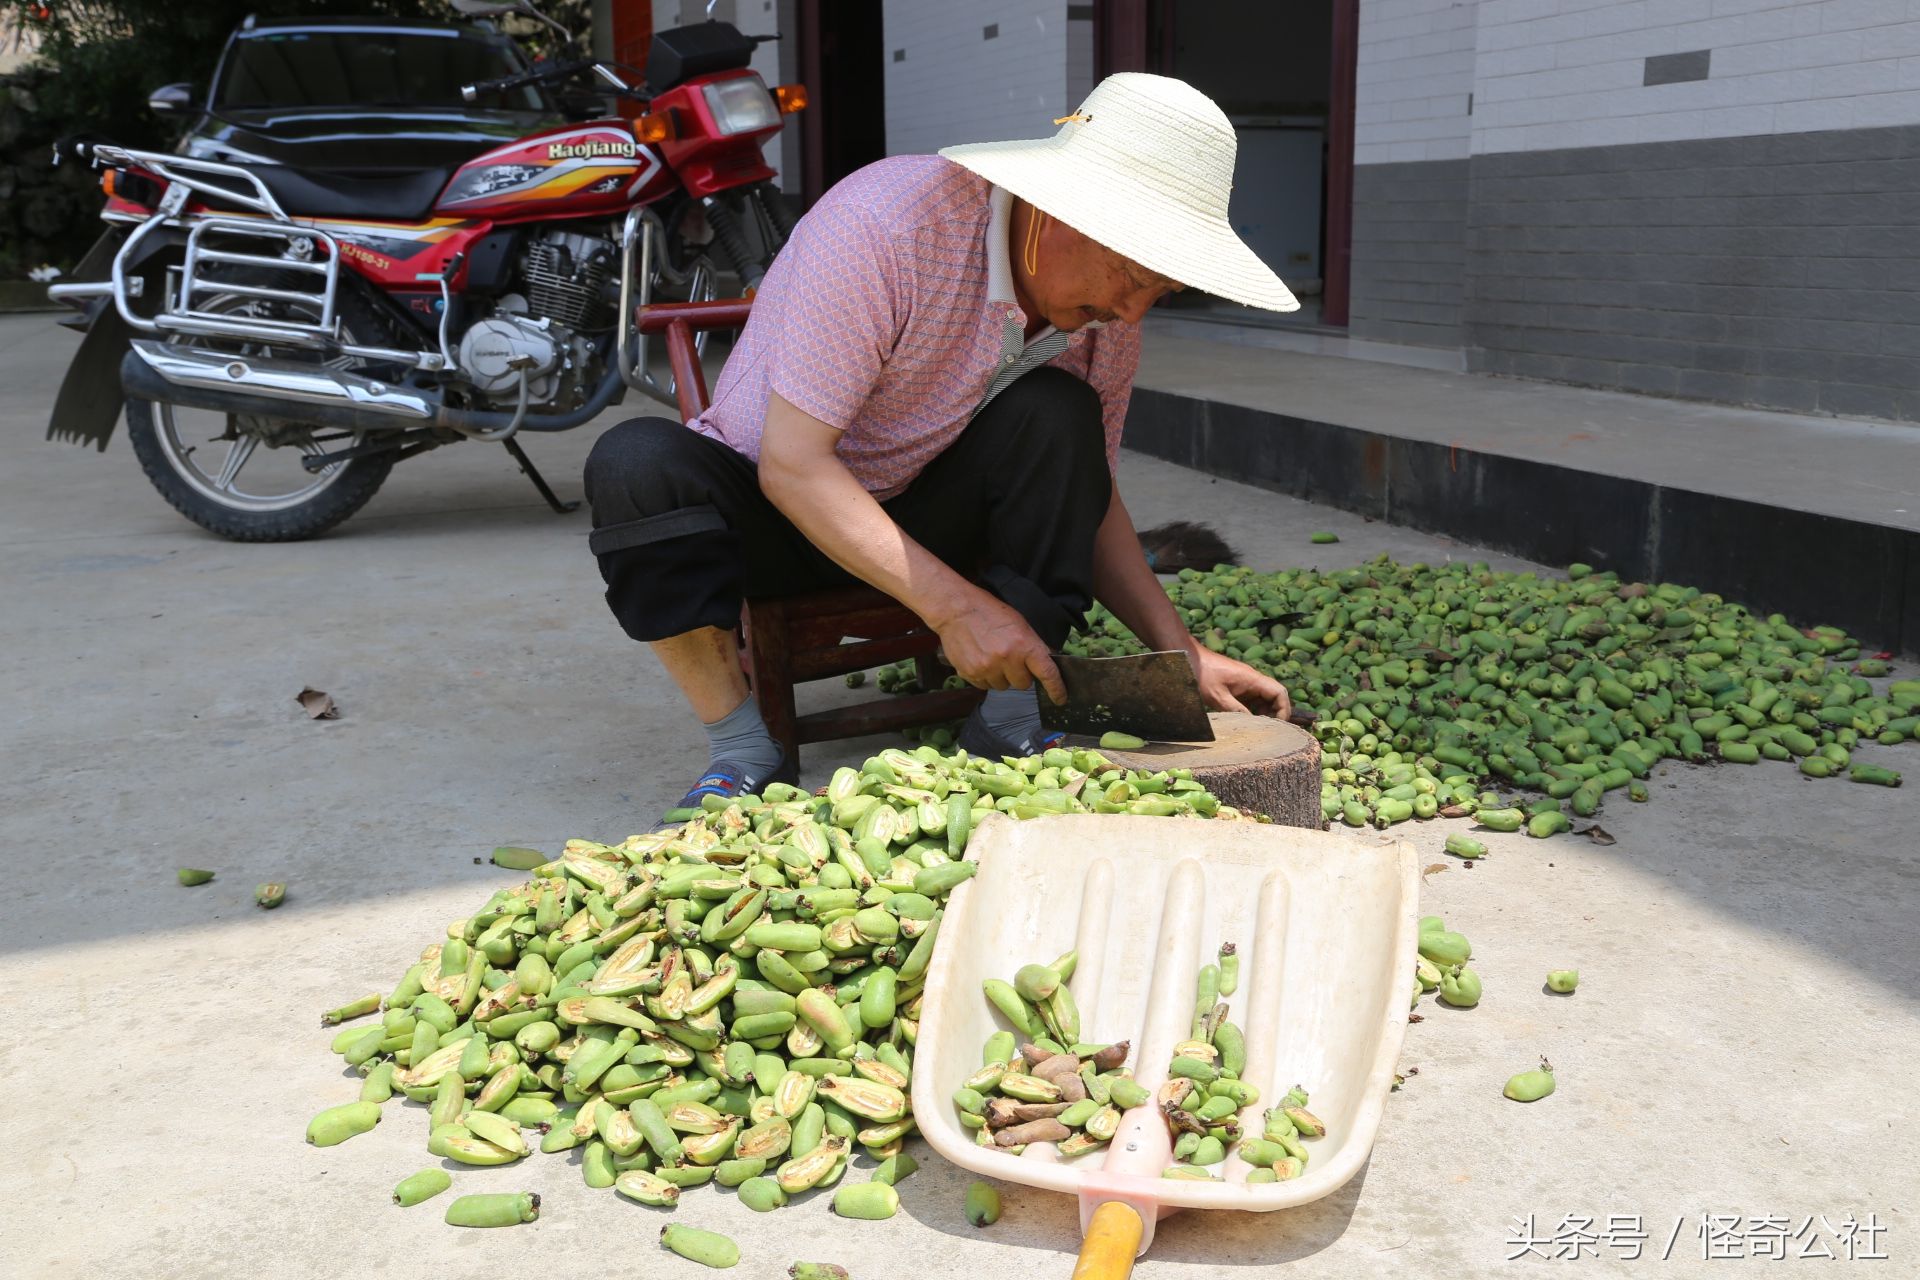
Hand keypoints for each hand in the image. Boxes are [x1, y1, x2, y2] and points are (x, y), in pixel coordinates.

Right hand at [928, 589, 1065, 703]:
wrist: (956, 609)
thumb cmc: (990, 612)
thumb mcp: (1020, 624)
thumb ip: (1034, 646)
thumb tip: (1048, 663)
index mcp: (1024, 645)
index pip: (1047, 674)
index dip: (1056, 689)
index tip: (1060, 698)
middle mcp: (1007, 659)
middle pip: (1023, 684)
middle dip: (1020, 674)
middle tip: (1010, 658)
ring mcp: (987, 669)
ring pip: (1003, 686)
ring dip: (1002, 676)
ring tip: (992, 655)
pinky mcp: (970, 674)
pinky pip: (985, 686)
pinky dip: (986, 677)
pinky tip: (980, 658)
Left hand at [1193, 646, 1291, 719]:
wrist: (1189, 658)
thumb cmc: (1203, 674)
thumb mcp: (1218, 696)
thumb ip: (1236, 710)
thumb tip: (1252, 725)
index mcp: (1253, 679)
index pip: (1280, 692)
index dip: (1284, 709)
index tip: (1278, 725)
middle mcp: (1254, 679)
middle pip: (1276, 696)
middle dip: (1276, 713)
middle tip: (1267, 729)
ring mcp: (1247, 682)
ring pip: (1265, 699)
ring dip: (1264, 713)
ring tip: (1256, 727)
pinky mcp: (1239, 686)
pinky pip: (1253, 699)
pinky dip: (1254, 710)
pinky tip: (1245, 720)